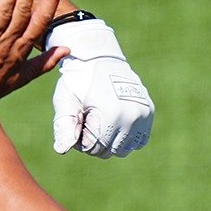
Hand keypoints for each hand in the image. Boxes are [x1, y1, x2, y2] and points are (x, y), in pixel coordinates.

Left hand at [50, 18, 153, 156]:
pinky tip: (115, 120)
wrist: (100, 59)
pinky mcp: (149, 112)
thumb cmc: (78, 82)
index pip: (93, 148)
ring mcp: (143, 114)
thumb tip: (61, 150)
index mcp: (111, 114)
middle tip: (88, 118)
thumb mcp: (66, 101)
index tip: (78, 120)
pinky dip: (125, 137)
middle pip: (109, 151)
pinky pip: (138, 141)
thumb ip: (64, 126)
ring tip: (101, 118)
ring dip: (110, 140)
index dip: (80, 138)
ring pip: (123, 149)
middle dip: (95, 140)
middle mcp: (132, 116)